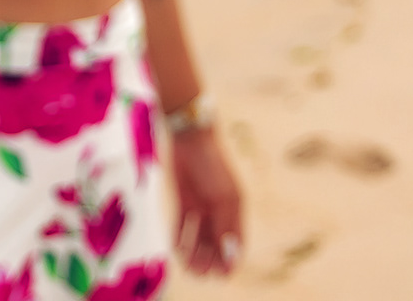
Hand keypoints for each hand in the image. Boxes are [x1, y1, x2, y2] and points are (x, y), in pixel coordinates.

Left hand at [171, 129, 242, 274]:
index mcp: (234, 211)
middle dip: (209, 259)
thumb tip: (232, 257)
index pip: (235, 244)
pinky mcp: (183, 200)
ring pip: (198, 237)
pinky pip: (182, 225)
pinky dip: (180, 238)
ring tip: (188, 264)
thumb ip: (226, 227)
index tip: (221, 275)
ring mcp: (201, 206)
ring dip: (194, 253)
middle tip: (199, 271)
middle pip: (215, 244)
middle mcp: (218, 211)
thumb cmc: (212, 165)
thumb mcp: (223, 198)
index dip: (229, 261)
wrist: (190, 138)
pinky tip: (176, 249)